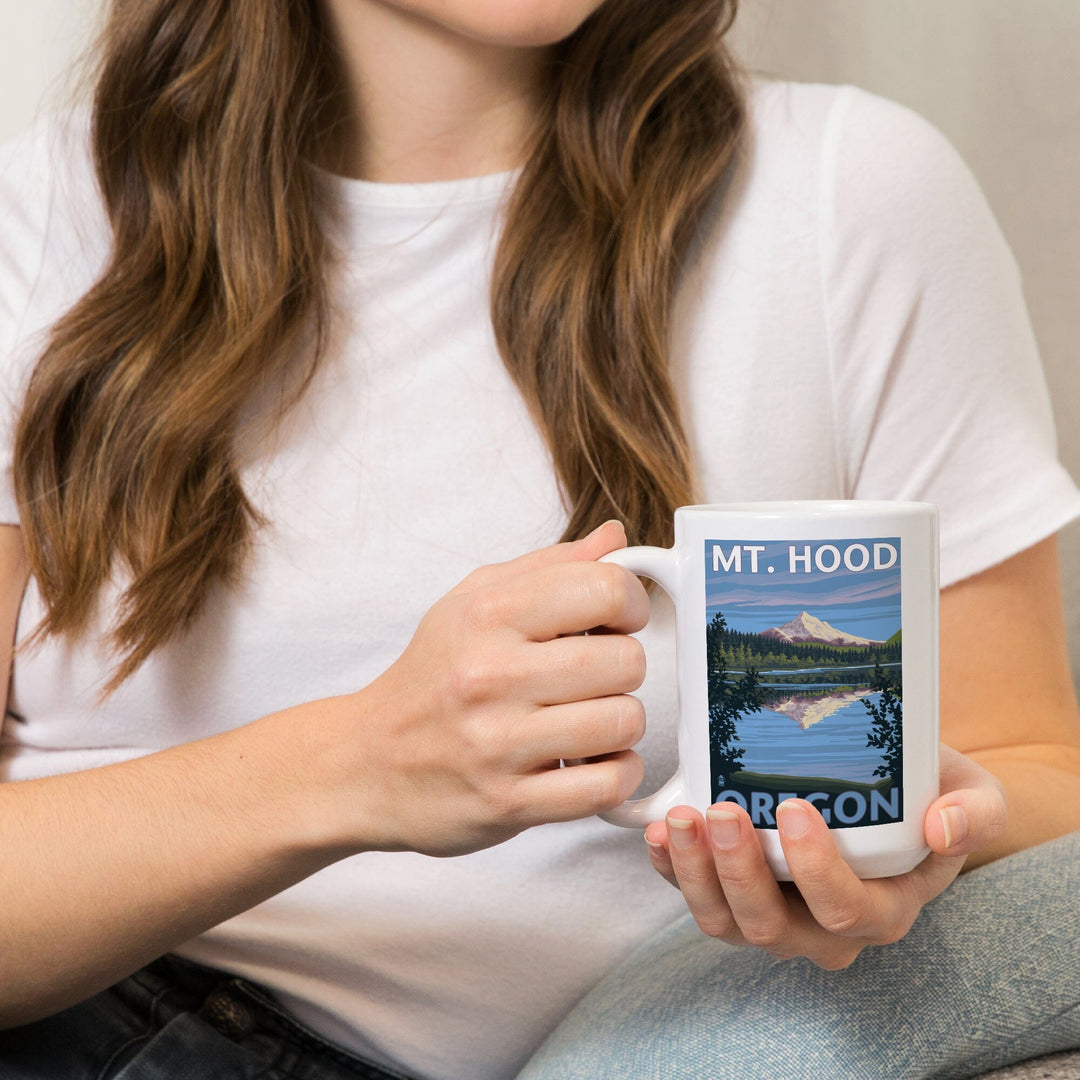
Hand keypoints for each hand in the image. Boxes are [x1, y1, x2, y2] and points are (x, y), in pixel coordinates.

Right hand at [321, 520, 648, 857]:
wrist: (364, 763)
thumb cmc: (430, 677)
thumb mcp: (472, 601)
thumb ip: (549, 566)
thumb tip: (615, 538)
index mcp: (487, 614)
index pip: (605, 589)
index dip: (630, 604)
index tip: (618, 621)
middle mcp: (490, 675)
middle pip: (625, 660)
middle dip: (624, 668)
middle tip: (596, 677)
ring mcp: (498, 743)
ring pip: (623, 722)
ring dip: (620, 724)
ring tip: (589, 720)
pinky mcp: (507, 802)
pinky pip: (606, 785)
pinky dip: (617, 774)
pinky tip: (594, 762)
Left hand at [644, 744, 1006, 967]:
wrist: (891, 789)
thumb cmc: (929, 792)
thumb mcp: (974, 794)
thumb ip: (975, 813)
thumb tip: (944, 827)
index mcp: (883, 909)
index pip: (846, 909)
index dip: (816, 870)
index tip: (793, 808)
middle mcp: (824, 928)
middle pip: (772, 926)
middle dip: (739, 872)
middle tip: (721, 811)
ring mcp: (775, 915)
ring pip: (725, 922)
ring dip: (694, 873)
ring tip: (680, 819)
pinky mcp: (734, 893)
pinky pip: (695, 897)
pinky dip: (670, 870)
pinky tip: (658, 832)